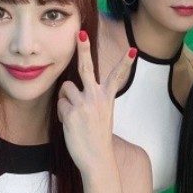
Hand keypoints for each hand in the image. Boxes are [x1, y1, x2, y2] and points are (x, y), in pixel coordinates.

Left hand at [57, 33, 136, 172]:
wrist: (97, 158)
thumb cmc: (98, 138)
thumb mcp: (102, 115)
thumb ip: (92, 99)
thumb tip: (72, 88)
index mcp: (107, 98)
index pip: (118, 76)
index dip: (125, 63)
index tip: (133, 50)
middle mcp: (96, 97)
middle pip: (86, 67)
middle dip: (83, 48)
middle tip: (80, 34)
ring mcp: (83, 104)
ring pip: (66, 88)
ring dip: (66, 99)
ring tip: (74, 115)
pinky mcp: (70, 112)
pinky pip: (60, 104)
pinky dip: (62, 113)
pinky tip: (70, 125)